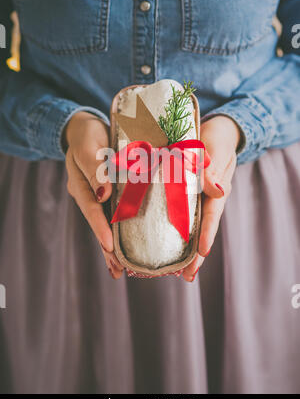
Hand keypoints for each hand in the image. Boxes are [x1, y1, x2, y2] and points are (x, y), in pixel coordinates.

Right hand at [64, 111, 123, 278]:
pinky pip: (118, 214)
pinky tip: (131, 247)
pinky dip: (123, 231)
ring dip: (115, 246)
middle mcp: (90, 195)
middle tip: (118, 270)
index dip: (100, 228)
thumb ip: (94, 167)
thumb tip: (103, 194)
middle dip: (107, 248)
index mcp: (81, 185)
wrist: (88, 128)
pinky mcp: (113, 193)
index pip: (91, 209)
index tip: (109, 246)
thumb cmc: (87, 134)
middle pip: (99, 224)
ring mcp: (100, 196)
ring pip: (109, 224)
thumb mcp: (88, 145)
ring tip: (122, 269)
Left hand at [182, 115, 240, 281]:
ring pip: (188, 226)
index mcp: (216, 189)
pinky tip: (159, 243)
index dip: (207, 234)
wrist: (212, 130)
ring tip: (175, 272)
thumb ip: (214, 169)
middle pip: (200, 229)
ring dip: (182, 249)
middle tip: (187, 277)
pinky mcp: (181, 192)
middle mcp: (204, 198)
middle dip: (194, 255)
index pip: (211, 215)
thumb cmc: (216, 138)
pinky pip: (176, 213)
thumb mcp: (217, 149)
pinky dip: (170, 230)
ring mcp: (194, 197)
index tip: (202, 253)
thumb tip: (218, 192)